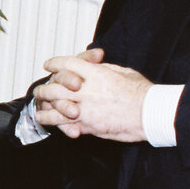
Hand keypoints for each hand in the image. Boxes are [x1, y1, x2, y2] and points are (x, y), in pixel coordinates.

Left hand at [32, 49, 150, 142]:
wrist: (151, 114)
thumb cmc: (143, 93)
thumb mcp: (123, 72)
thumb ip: (104, 69)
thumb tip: (95, 66)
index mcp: (95, 73)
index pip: (67, 64)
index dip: (55, 63)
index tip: (48, 64)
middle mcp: (87, 90)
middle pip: (56, 85)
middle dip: (45, 87)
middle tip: (40, 89)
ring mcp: (86, 109)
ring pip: (55, 106)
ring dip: (44, 105)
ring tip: (38, 106)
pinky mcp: (88, 125)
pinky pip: (64, 124)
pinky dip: (53, 122)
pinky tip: (45, 120)